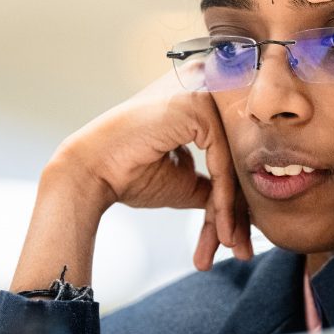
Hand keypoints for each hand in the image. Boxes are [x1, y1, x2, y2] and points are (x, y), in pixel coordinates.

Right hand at [55, 71, 253, 269]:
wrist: (89, 172)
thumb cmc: (129, 173)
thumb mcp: (185, 180)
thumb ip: (215, 182)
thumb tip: (244, 205)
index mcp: (201, 95)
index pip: (233, 149)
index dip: (236, 197)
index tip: (238, 236)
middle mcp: (205, 83)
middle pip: (238, 155)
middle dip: (240, 209)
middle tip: (241, 250)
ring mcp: (201, 89)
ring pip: (233, 161)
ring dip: (232, 212)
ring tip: (231, 247)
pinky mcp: (196, 104)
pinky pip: (222, 160)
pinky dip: (222, 199)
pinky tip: (220, 230)